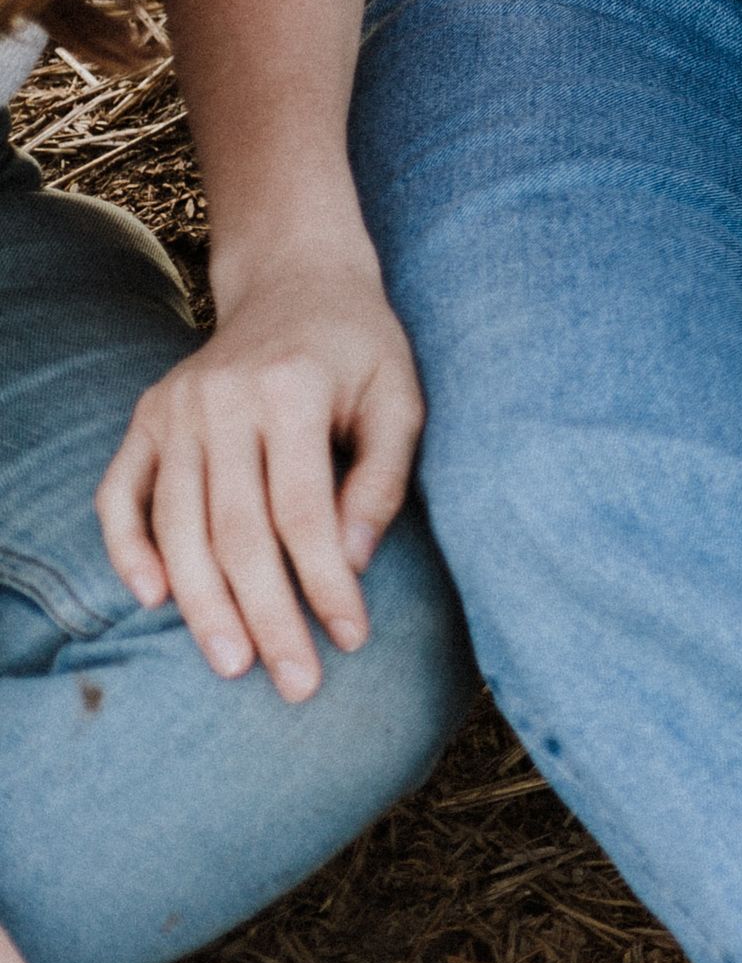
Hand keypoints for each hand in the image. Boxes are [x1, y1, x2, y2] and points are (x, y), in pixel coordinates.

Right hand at [94, 230, 421, 703]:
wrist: (296, 281)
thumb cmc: (360, 349)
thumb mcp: (399, 398)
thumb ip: (382, 479)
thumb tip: (351, 564)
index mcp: (291, 391)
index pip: (305, 514)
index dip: (325, 585)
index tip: (352, 640)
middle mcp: (221, 400)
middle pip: (237, 533)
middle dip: (267, 616)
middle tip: (294, 681)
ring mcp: (173, 411)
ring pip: (179, 528)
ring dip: (204, 605)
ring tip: (234, 663)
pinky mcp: (144, 419)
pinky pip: (120, 496)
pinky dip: (131, 551)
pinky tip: (156, 600)